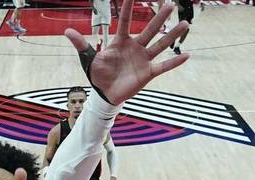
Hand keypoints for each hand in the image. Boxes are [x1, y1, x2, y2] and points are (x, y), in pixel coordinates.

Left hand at [62, 0, 188, 104]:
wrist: (105, 94)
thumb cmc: (98, 75)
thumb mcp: (88, 59)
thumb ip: (81, 44)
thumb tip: (67, 31)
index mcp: (120, 41)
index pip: (125, 20)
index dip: (128, 6)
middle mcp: (135, 47)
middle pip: (149, 29)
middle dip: (160, 17)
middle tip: (170, 4)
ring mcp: (143, 59)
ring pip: (160, 44)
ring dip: (172, 35)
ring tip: (185, 23)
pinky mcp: (148, 73)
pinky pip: (163, 66)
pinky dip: (175, 62)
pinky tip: (187, 55)